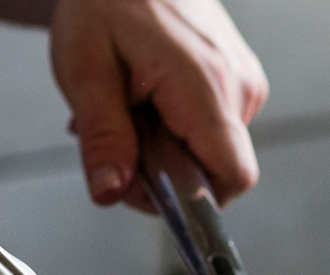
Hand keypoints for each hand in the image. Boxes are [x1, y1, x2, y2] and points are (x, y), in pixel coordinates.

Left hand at [50, 0, 266, 210]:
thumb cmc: (106, 0)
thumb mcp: (84, 70)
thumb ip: (102, 137)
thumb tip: (112, 192)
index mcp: (205, 85)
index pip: (233, 178)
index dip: (192, 200)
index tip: (148, 187)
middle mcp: (239, 87)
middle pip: (219, 172)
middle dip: (167, 171)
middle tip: (121, 134)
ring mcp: (245, 83)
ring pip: (214, 153)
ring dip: (169, 149)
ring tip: (132, 106)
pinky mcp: (241, 80)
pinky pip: (216, 129)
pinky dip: (179, 128)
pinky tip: (151, 98)